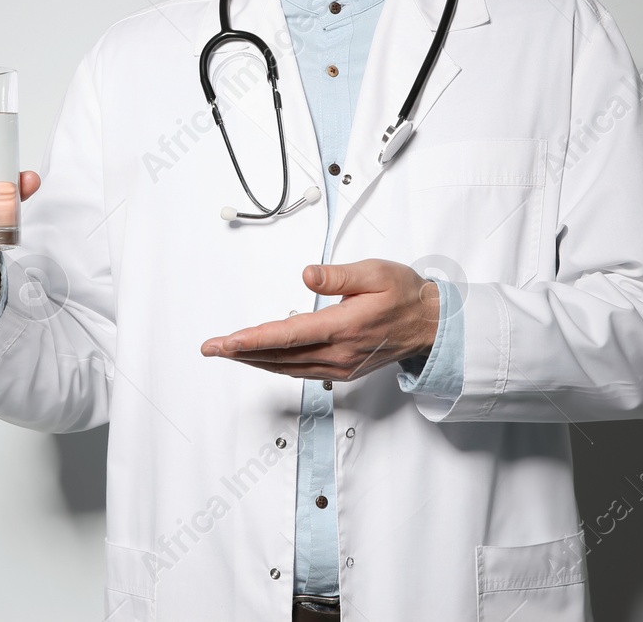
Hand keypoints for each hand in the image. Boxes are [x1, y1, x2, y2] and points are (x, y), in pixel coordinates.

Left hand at [200, 259, 440, 379]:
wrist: (431, 325)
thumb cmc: (405, 295)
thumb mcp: (376, 272)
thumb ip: (339, 276)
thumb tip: (307, 274)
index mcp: (344, 326)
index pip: (289, 335)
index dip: (253, 339)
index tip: (226, 341)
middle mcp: (339, 352)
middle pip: (280, 356)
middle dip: (241, 352)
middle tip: (211, 347)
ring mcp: (340, 365)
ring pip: (287, 367)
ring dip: (255, 360)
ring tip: (228, 352)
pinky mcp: (343, 370)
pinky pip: (301, 371)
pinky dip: (277, 364)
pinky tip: (263, 358)